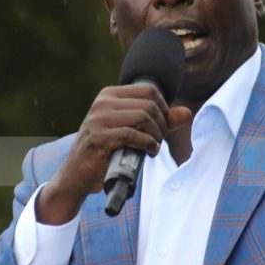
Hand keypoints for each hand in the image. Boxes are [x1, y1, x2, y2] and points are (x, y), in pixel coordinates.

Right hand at [36, 85, 191, 223]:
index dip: (163, 108)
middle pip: (149, 105)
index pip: (149, 90)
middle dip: (161, 124)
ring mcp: (98, 119)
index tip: (162, 126)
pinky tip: (149, 152)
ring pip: (143, 117)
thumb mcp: (132, 129)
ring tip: (154, 147)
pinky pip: (132, 135)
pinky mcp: (99, 137)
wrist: (77, 174)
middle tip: (159, 140)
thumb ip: (159, 120)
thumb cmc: (105, 150)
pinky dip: (147, 144)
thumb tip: (187, 113)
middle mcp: (102, 103)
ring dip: (155, 135)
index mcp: (109, 95)